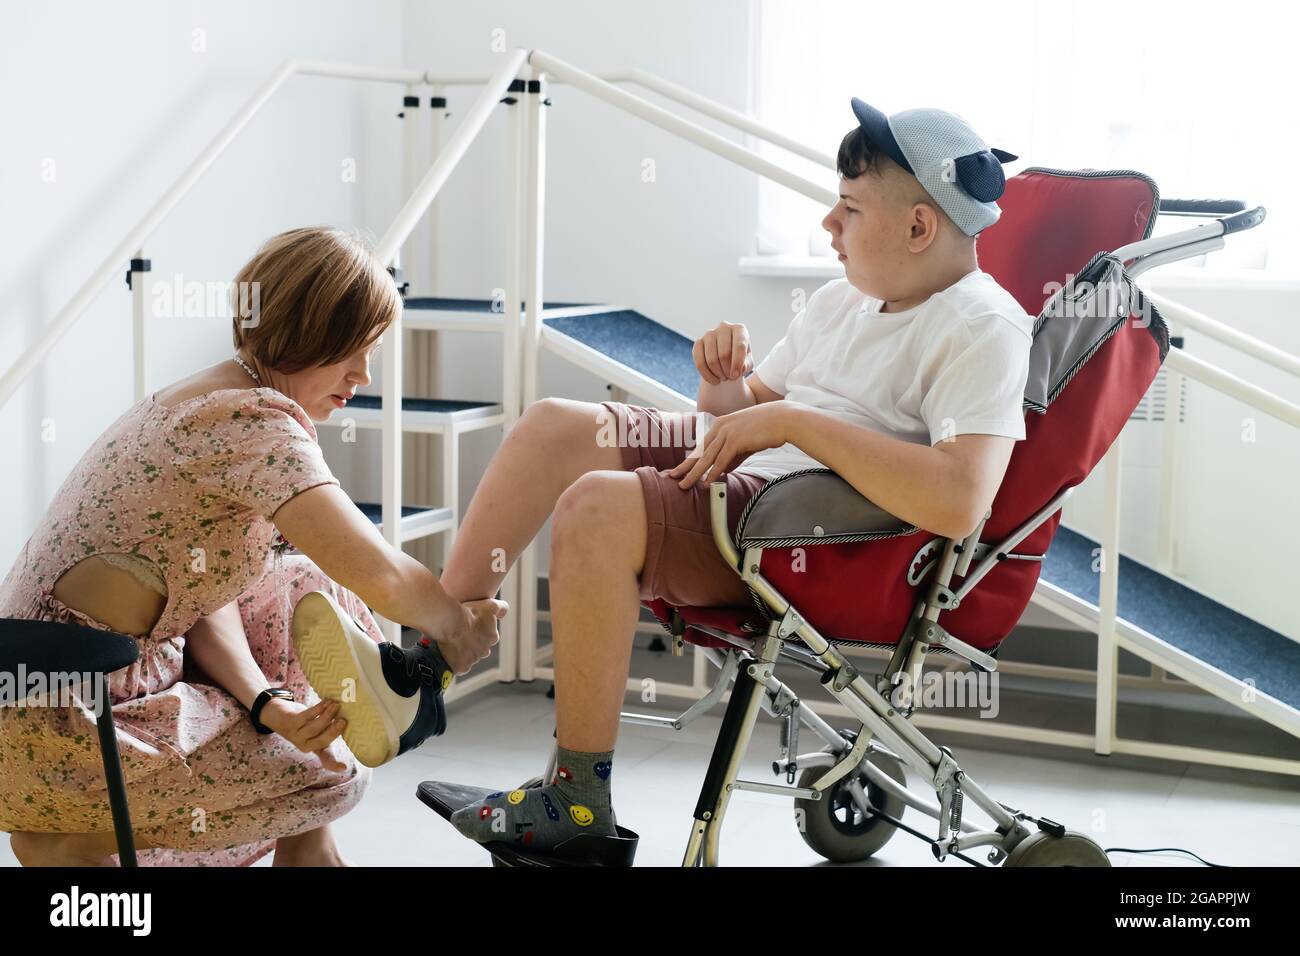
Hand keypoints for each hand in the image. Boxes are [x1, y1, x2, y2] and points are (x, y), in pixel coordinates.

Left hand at [258, 697, 347, 772]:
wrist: (279, 716)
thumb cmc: (305, 723)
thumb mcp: (318, 729)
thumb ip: (330, 728)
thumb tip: (349, 719)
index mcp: (315, 748)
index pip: (326, 759)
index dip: (334, 764)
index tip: (343, 768)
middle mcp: (305, 745)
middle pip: (321, 741)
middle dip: (333, 731)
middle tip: (343, 720)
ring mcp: (296, 735)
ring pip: (313, 728)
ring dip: (326, 716)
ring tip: (336, 705)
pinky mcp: (291, 723)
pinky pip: (307, 716)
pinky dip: (318, 708)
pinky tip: (327, 701)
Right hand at [436, 597, 508, 674]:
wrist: (451, 624)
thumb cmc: (469, 613)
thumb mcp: (489, 605)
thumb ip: (500, 608)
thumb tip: (504, 610)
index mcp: (492, 637)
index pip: (488, 636)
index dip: (478, 630)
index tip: (469, 625)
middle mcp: (485, 650)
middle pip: (479, 648)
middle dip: (472, 643)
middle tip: (460, 634)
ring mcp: (474, 660)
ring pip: (468, 656)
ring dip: (462, 651)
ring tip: (451, 641)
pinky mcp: (462, 667)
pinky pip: (458, 665)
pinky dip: (453, 660)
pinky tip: (448, 652)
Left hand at [669, 402, 790, 488]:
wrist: (783, 419)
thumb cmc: (767, 428)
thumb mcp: (746, 442)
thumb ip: (733, 456)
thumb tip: (723, 471)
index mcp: (720, 425)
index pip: (702, 446)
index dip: (690, 460)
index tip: (680, 470)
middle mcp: (720, 427)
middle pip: (699, 452)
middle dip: (685, 467)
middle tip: (672, 478)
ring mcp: (727, 432)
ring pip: (707, 458)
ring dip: (694, 474)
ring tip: (684, 486)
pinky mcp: (736, 440)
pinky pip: (721, 460)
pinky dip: (713, 472)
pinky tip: (707, 482)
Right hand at [693, 321, 752, 384]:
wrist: (727, 357)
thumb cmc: (740, 359)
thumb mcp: (747, 363)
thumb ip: (746, 365)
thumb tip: (739, 369)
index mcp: (739, 329)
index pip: (740, 345)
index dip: (738, 363)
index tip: (736, 376)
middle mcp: (724, 327)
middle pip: (724, 354)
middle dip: (727, 371)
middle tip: (731, 378)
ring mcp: (709, 334)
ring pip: (711, 360)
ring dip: (718, 374)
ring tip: (724, 378)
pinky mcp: (698, 342)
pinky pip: (700, 363)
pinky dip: (707, 375)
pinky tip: (715, 381)